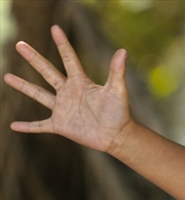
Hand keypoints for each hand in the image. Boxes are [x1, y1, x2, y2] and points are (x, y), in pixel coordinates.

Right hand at [4, 25, 131, 153]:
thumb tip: (123, 51)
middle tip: (20, 44)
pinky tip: (14, 125)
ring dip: (23, 86)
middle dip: (34, 58)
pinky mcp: (60, 125)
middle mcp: (68, 92)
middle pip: (47, 71)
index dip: (63, 44)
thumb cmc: (119, 113)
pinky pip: (40, 126)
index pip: (69, 59)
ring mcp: (62, 108)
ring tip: (7, 77)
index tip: (55, 28)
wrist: (117, 136)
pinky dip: (28, 127)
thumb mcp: (117, 91)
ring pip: (39, 94)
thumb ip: (116, 72)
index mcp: (81, 82)